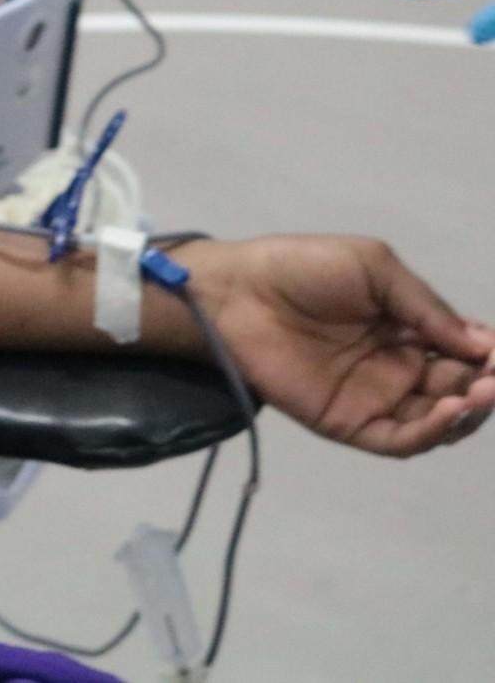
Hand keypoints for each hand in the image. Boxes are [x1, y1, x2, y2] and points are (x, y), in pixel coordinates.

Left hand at [187, 236, 494, 456]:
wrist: (239, 291)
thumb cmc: (303, 270)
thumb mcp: (375, 269)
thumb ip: (425, 307)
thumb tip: (482, 343)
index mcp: (408, 329)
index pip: (465, 351)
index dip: (490, 355)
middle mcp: (399, 368)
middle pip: (461, 388)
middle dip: (489, 385)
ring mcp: (375, 398)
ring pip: (440, 420)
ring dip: (470, 411)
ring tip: (483, 391)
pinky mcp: (348, 423)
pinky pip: (399, 439)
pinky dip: (431, 432)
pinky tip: (450, 409)